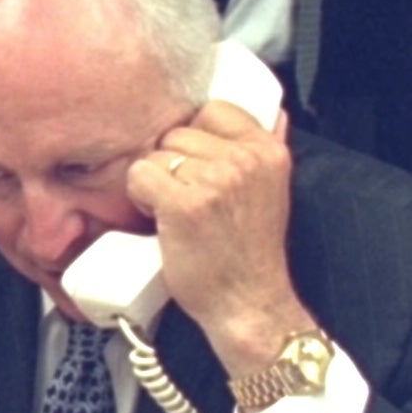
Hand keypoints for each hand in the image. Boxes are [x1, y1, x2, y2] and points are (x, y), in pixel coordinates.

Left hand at [126, 96, 313, 372]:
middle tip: (189, 200)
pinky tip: (162, 220)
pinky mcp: (185, 202)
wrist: (248, 303)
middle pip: (177, 132)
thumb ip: (262, 150)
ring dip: (156, 181)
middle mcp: (246, 159)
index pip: (213, 110)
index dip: (195, 139)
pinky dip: (140, 197)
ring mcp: (216, 179)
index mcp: (269, 150)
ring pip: (155, 153)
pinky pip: (140, 174)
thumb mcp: (270, 190)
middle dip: (173, 164)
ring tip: (178, 213)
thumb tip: (272, 110)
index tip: (199, 169)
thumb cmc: (248, 253)